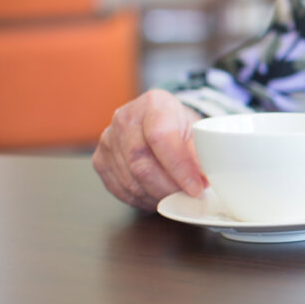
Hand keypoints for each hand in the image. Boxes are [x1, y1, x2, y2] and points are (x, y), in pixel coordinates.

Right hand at [92, 90, 206, 210]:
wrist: (157, 121)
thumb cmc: (180, 126)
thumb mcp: (198, 130)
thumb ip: (202, 152)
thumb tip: (205, 179)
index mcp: (154, 103)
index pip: (161, 137)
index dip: (179, 167)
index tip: (196, 187)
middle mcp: (125, 118)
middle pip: (141, 163)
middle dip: (169, 188)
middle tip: (189, 198)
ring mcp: (108, 139)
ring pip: (131, 181)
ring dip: (158, 196)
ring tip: (177, 198)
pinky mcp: (100, 160)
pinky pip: (120, 189)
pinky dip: (143, 200)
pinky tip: (158, 197)